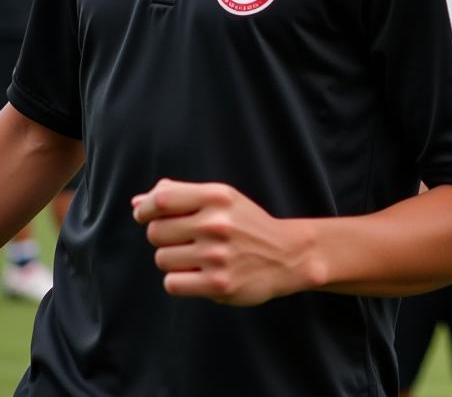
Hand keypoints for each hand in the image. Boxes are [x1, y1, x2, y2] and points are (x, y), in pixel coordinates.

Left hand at [132, 178, 310, 305]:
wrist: (285, 254)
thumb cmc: (247, 225)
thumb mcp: (222, 199)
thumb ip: (180, 195)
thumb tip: (137, 202)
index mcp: (218, 196)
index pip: (162, 200)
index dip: (145, 209)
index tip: (146, 215)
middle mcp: (217, 223)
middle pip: (156, 232)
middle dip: (163, 237)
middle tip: (187, 239)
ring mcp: (217, 255)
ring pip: (162, 259)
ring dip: (174, 260)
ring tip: (199, 257)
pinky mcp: (218, 284)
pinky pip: (172, 283)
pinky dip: (181, 281)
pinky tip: (200, 274)